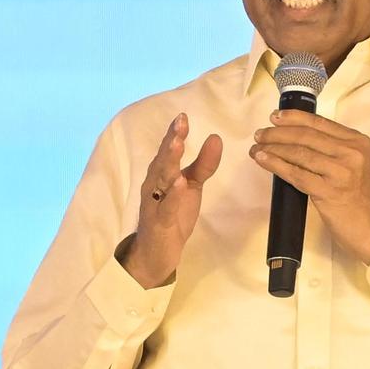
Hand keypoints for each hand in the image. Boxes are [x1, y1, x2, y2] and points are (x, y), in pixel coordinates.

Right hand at [121, 113, 222, 288]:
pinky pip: (165, 207)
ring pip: (160, 180)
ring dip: (169, 162)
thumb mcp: (191, 186)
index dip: (174, 133)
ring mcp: (154, 203)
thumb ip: (203, 164)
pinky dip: (171, 195)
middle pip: (163, 160)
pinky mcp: (159, 222)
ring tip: (178, 145)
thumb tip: (215, 137)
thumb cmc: (173, 214)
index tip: (183, 115)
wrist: (156, 253)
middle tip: (180, 123)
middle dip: (171, 141)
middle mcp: (154, 185)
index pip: (168, 150)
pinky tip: (179, 184)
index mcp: (161, 174)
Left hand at [249, 109, 369, 264]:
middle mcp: (351, 152)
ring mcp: (341, 172)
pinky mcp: (329, 191)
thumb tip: (295, 134)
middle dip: (278, 133)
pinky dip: (276, 165)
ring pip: (299, 153)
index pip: (320, 123)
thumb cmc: (358, 195)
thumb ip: (333, 148)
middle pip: (306, 136)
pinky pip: (296, 174)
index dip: (294, 118)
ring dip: (273, 148)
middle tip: (259, 134)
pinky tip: (263, 161)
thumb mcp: (353, 163)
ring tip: (256, 148)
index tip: (274, 116)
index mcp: (357, 141)